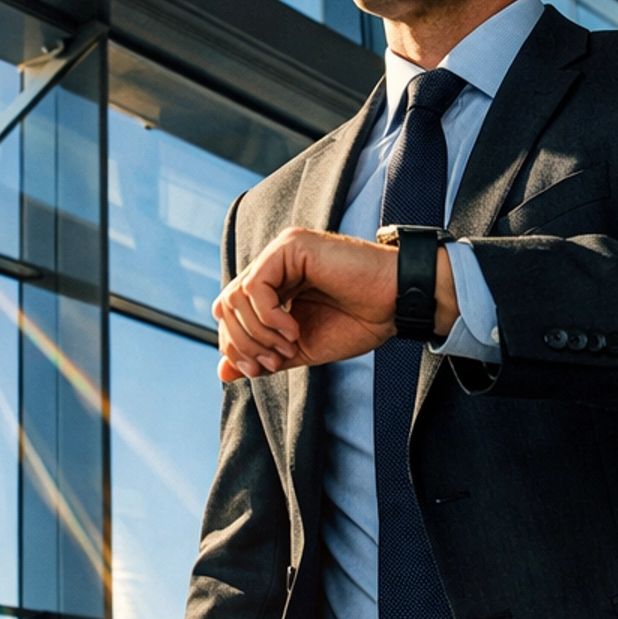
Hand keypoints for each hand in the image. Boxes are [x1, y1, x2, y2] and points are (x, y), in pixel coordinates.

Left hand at [213, 228, 457, 380]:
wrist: (395, 306)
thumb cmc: (357, 322)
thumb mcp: (300, 348)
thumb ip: (261, 355)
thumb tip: (222, 371)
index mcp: (273, 286)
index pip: (230, 314)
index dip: (238, 347)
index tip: (264, 369)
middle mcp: (272, 265)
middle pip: (226, 306)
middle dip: (244, 343)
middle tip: (275, 360)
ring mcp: (280, 252)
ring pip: (235, 296)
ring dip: (258, 332)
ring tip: (289, 344)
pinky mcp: (291, 247)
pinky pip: (255, 285)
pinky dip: (268, 316)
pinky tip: (293, 329)